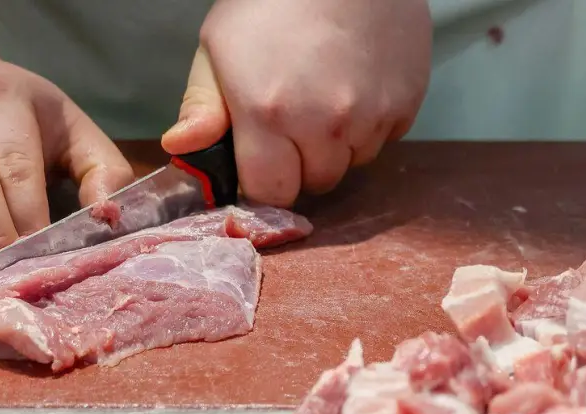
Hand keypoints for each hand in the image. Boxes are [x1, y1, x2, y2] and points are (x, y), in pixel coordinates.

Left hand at [161, 0, 432, 206]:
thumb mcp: (218, 46)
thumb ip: (201, 107)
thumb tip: (181, 148)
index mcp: (269, 114)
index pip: (270, 194)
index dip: (263, 181)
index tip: (262, 161)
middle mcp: (324, 126)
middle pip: (315, 184)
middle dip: (302, 163)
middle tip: (295, 119)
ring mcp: (370, 118)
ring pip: (353, 163)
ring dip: (339, 144)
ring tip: (327, 94)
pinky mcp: (405, 106)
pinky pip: (385, 139)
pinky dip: (371, 123)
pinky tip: (357, 82)